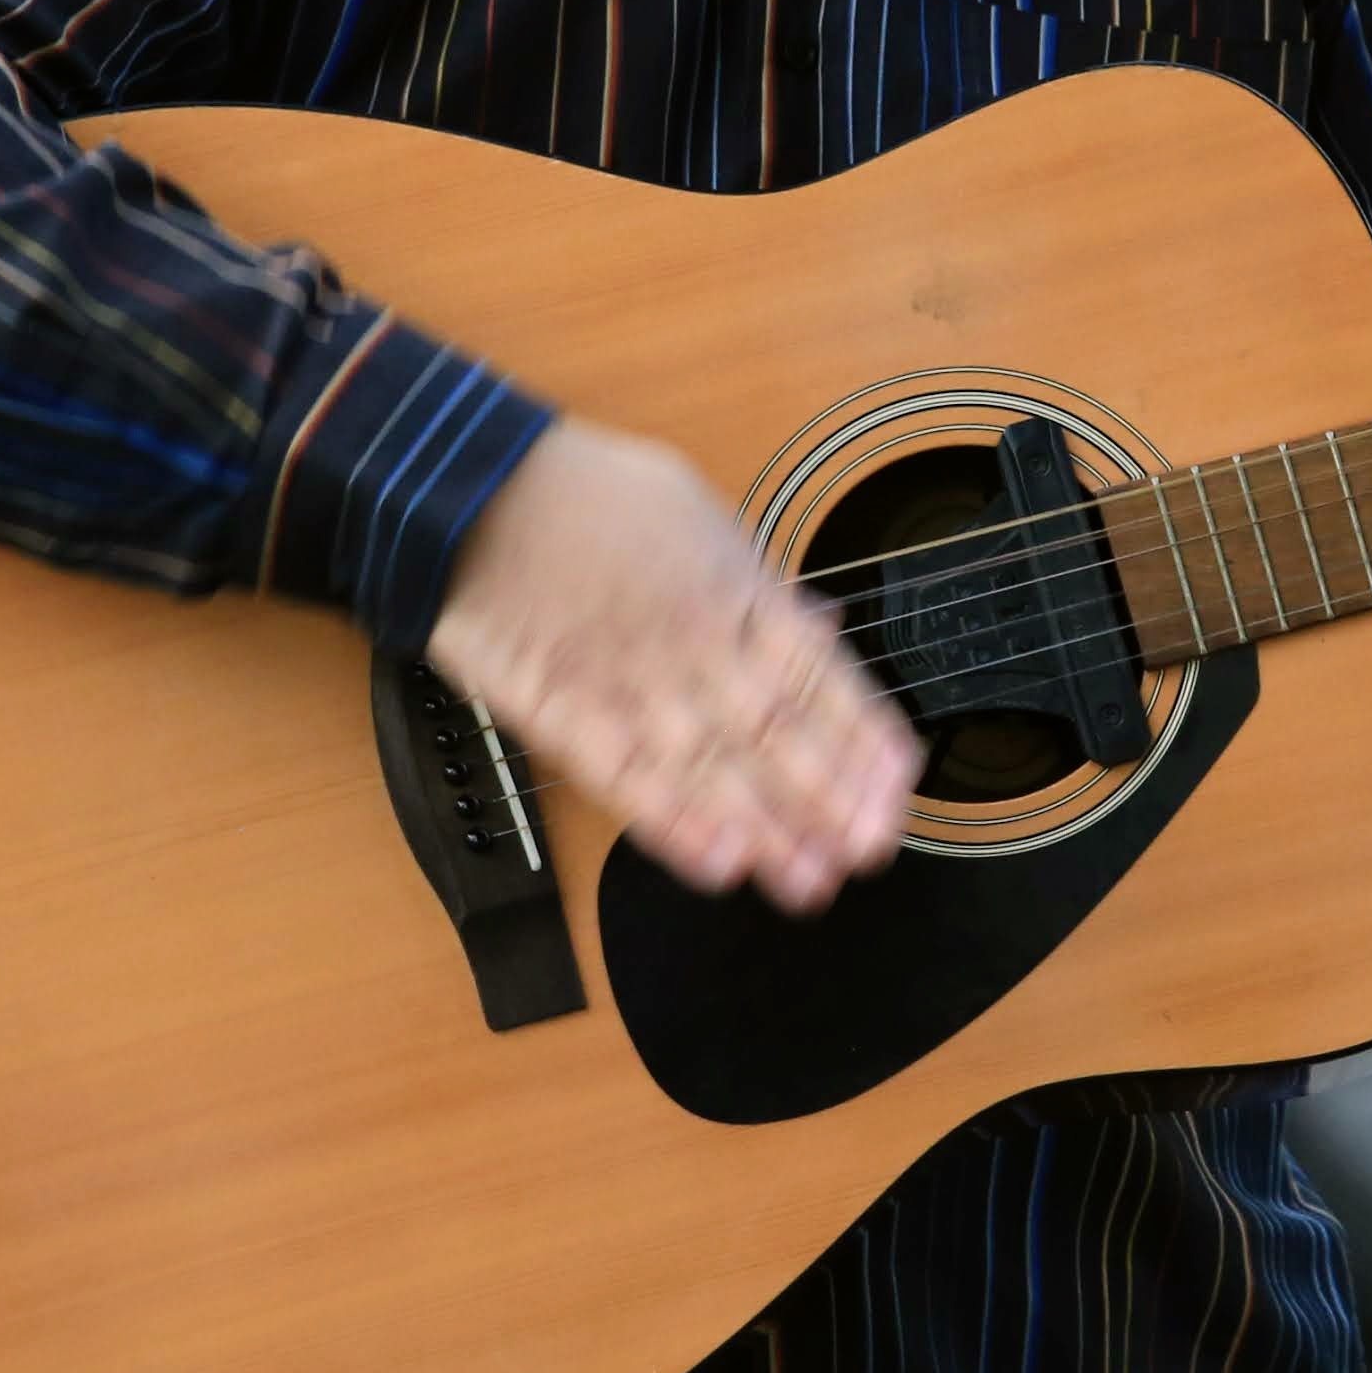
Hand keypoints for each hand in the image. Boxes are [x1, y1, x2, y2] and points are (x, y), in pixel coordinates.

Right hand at [423, 419, 922, 912]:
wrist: (476, 491)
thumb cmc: (589, 494)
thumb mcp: (701, 515)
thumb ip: (761, 585)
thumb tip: (818, 627)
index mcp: (735, 589)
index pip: (819, 674)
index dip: (861, 737)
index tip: (895, 786)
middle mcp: (695, 642)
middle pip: (776, 732)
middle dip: (828, 799)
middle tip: (865, 852)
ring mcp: (631, 683)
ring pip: (712, 768)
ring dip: (767, 829)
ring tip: (809, 881)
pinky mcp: (565, 714)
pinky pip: (626, 779)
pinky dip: (673, 826)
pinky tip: (715, 863)